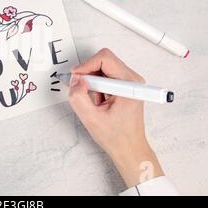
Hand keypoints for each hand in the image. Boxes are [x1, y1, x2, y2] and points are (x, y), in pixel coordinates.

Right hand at [68, 48, 163, 187]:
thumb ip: (79, 97)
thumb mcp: (91, 119)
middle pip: (103, 61)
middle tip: (81, 90)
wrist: (128, 148)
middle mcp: (131, 79)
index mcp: (129, 84)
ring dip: (91, 82)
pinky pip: (103, 77)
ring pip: (101, 68)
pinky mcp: (122, 86)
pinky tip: (97, 101)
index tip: (76, 77)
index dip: (86, 65)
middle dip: (87, 74)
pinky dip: (94, 86)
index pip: (105, 59)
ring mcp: (127, 82)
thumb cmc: (118, 137)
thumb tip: (75, 81)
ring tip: (94, 100)